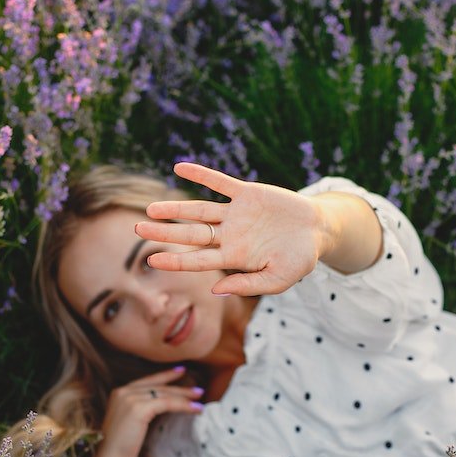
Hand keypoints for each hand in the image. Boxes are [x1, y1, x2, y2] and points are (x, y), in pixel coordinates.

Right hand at [94, 367, 202, 456]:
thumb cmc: (121, 447)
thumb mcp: (130, 422)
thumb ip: (141, 410)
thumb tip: (164, 405)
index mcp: (120, 393)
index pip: (148, 381)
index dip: (165, 376)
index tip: (180, 371)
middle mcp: (123, 392)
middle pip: (158, 387)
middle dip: (180, 388)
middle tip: (198, 390)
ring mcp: (129, 398)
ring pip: (164, 394)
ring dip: (185, 397)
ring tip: (200, 399)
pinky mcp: (138, 408)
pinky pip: (166, 403)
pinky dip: (182, 406)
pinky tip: (194, 409)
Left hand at [134, 162, 324, 296]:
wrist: (318, 230)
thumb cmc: (299, 259)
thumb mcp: (280, 279)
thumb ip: (249, 286)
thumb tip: (215, 289)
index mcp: (234, 258)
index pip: (198, 261)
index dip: (176, 260)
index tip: (152, 260)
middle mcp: (229, 235)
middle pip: (191, 235)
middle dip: (165, 234)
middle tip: (137, 231)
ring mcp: (235, 214)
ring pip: (199, 210)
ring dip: (175, 208)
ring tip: (151, 209)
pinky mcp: (246, 193)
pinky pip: (219, 182)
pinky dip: (201, 175)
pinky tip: (179, 166)